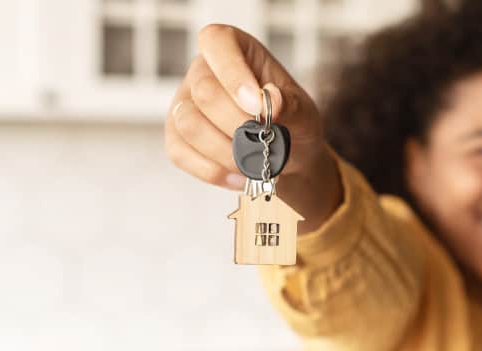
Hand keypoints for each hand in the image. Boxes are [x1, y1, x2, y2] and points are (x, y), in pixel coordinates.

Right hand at [164, 24, 340, 231]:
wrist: (288, 157)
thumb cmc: (293, 123)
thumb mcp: (304, 112)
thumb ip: (290, 105)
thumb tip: (272, 99)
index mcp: (235, 50)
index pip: (218, 41)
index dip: (233, 73)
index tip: (257, 106)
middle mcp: (202, 72)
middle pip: (204, 92)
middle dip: (238, 125)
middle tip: (266, 144)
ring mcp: (184, 104)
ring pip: (189, 125)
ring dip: (227, 152)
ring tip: (258, 164)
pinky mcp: (177, 137)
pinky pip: (181, 153)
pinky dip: (214, 171)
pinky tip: (241, 177)